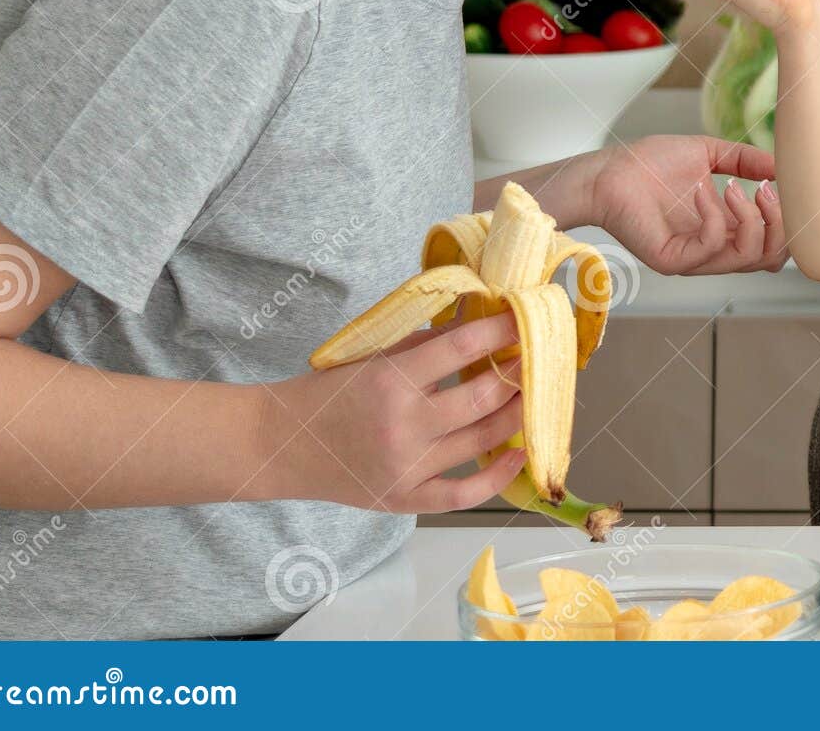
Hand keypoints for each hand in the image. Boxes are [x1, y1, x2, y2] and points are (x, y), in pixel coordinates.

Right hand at [262, 313, 527, 512]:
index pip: (461, 348)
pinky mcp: (405, 499)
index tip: (524, 320)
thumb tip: (479, 325)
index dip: (500, 332)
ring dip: (516, 416)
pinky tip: (520, 453)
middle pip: (482, 398)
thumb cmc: (329, 394)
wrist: (282, 444)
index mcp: (391, 380)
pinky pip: (464, 494)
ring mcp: (406, 467)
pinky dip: (498, 476)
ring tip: (534, 397)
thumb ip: (426, 344)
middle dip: (518, 375)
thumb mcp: (373, 357)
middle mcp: (402, 425)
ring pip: (482, 441)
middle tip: (537, 360)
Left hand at [587, 134, 787, 274]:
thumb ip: (745, 159)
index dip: (786, 221)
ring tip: (734, 187)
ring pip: (748, 257)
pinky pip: (712, 245)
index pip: (773, 245)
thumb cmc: (651, 163)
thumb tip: (782, 166)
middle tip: (764, 190)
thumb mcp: (708, 152)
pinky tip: (701, 190)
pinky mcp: (674, 260)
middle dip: (779, 224)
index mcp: (726, 230)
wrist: (609, 172)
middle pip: (770, 259)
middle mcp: (714, 250)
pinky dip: (716, 214)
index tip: (777, 184)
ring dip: (752, 218)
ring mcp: (695, 259)